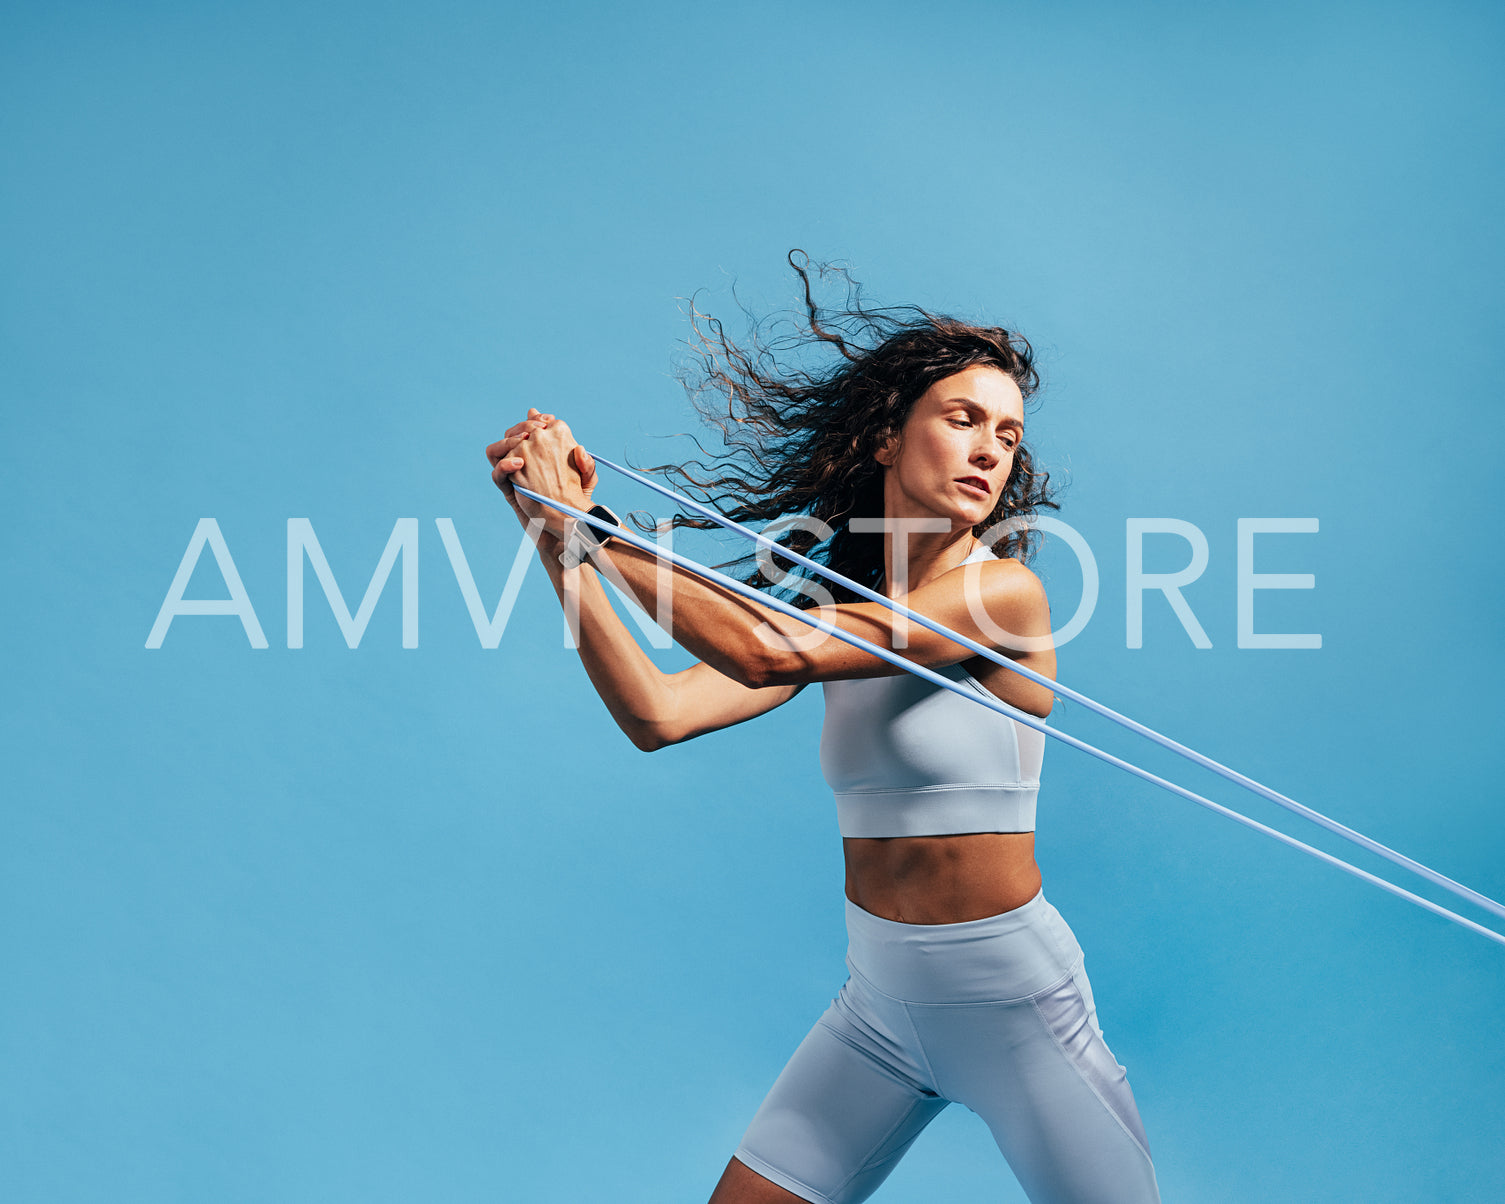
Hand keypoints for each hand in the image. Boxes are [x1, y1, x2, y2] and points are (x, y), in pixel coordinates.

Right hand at [486, 409, 597, 540]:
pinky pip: (497, 474)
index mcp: (542, 452)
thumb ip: (586, 463)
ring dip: (507, 441)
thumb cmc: (577, 502)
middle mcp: (525, 460)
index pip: (532, 427)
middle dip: (523, 427)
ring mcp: (514, 474)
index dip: (538, 420)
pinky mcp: (508, 490)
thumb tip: (580, 447)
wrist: (566, 526)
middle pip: (512, 434)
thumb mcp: (587, 481)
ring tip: (523, 441)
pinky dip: (503, 465)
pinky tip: (519, 463)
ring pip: (497, 450)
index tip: (549, 421)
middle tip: (537, 430)